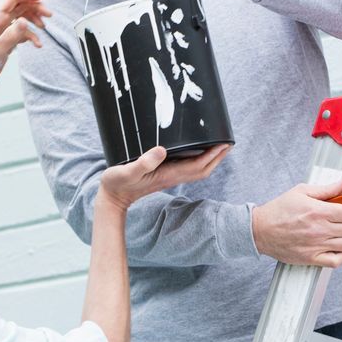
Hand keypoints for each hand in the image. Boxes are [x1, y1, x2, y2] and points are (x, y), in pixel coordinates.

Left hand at [0, 0, 50, 90]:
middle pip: (20, 5)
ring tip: (44, 27)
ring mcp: (2, 30)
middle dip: (35, 7)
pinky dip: (31, 34)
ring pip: (22, 16)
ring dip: (34, 19)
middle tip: (50, 15)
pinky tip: (37, 45)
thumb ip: (11, 36)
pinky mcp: (6, 40)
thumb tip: (24, 21)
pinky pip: (21, 31)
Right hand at [98, 144, 229, 210]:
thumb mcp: (127, 171)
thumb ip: (144, 162)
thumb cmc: (117, 184)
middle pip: (203, 169)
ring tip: (219, 146)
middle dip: (217, 157)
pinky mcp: (164, 175)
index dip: (212, 155)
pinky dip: (198, 159)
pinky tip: (197, 151)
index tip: (224, 144)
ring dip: (211, 159)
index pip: (197, 166)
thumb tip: (163, 150)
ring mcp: (169, 177)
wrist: (113, 198)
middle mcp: (172, 177)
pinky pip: (188, 168)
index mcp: (167, 175)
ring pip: (197, 170)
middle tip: (229, 142)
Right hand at [250, 179, 341, 266]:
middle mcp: (319, 229)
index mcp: (317, 211)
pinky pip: (338, 261)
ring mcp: (316, 245)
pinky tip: (336, 247)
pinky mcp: (312, 258)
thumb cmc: (278, 211)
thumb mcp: (301, 192)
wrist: (260, 230)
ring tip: (339, 232)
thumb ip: (326, 189)